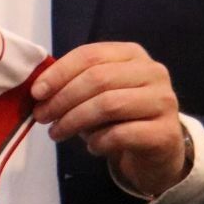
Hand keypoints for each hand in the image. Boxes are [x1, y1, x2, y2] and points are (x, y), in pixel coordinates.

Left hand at [31, 41, 188, 196]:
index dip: (59, 73)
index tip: (36, 92)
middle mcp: (153, 72)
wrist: (158, 150)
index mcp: (132, 54)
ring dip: (74, 121)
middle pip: (97, 79)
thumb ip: (73, 84)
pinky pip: (122, 134)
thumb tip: (38, 90)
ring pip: (108, 105)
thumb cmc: (121, 116)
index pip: (89, 55)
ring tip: (57, 133)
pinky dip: (98, 141)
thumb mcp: (97, 93)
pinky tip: (92, 146)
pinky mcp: (166, 132)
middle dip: (62, 99)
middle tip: (42, 117)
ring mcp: (164, 101)